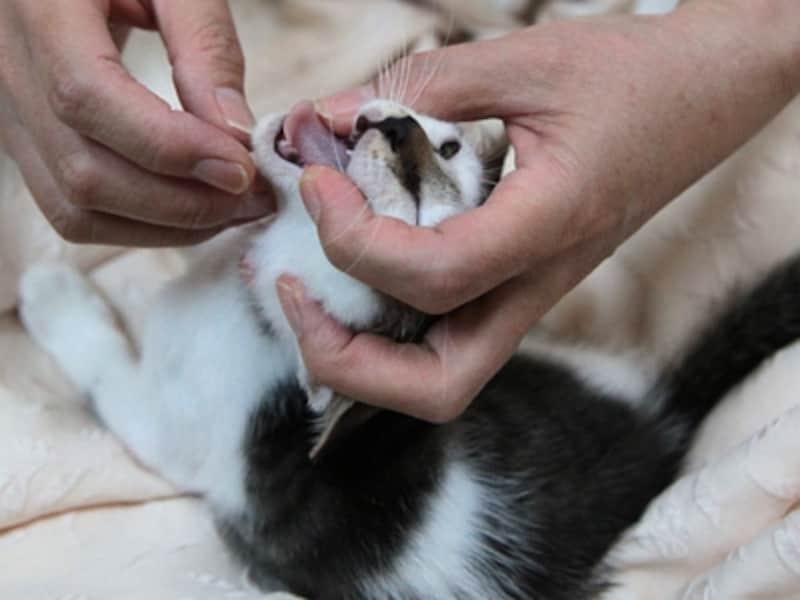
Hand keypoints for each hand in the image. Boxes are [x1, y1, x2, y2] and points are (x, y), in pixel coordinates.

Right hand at [0, 0, 272, 246]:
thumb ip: (205, 44)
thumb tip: (236, 134)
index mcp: (38, 7)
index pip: (86, 97)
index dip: (169, 147)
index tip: (242, 167)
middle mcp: (9, 69)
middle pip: (84, 173)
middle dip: (181, 203)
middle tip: (255, 196)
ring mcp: (14, 115)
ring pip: (77, 209)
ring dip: (167, 226)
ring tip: (234, 208)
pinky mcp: (33, 144)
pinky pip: (77, 211)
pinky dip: (143, 227)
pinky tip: (197, 209)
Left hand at [276, 0, 799, 422]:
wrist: (697, 99)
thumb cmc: (628, 80)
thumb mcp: (526, 63)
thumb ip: (423, 89)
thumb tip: (331, 118)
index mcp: (547, 229)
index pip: (435, 277)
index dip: (354, 238)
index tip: (318, 179)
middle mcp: (533, 285)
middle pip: (434, 385)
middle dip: (346, 357)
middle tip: (294, 292)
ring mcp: (524, 295)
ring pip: (435, 376)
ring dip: (360, 354)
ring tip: (307, 290)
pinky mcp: (513, 285)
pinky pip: (440, 333)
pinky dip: (382, 320)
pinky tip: (354, 263)